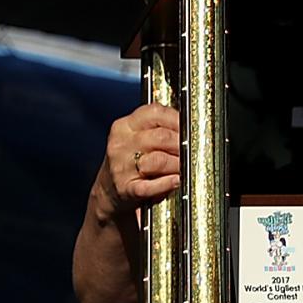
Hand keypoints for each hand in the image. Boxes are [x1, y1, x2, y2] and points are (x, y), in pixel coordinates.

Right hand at [93, 103, 183, 222]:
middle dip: (182, 144)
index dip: (178, 119)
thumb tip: (189, 125)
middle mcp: (120, 144)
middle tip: (194, 149)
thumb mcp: (136, 136)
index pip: (155, 113)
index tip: (191, 126)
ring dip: (178, 164)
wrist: (107, 190)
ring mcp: (122, 167)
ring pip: (159, 160)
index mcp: (124, 126)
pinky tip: (176, 181)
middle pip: (161, 137)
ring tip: (187, 166)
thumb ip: (158, 126)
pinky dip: (167, 183)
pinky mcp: (126, 189)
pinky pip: (151, 186)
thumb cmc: (129, 160)